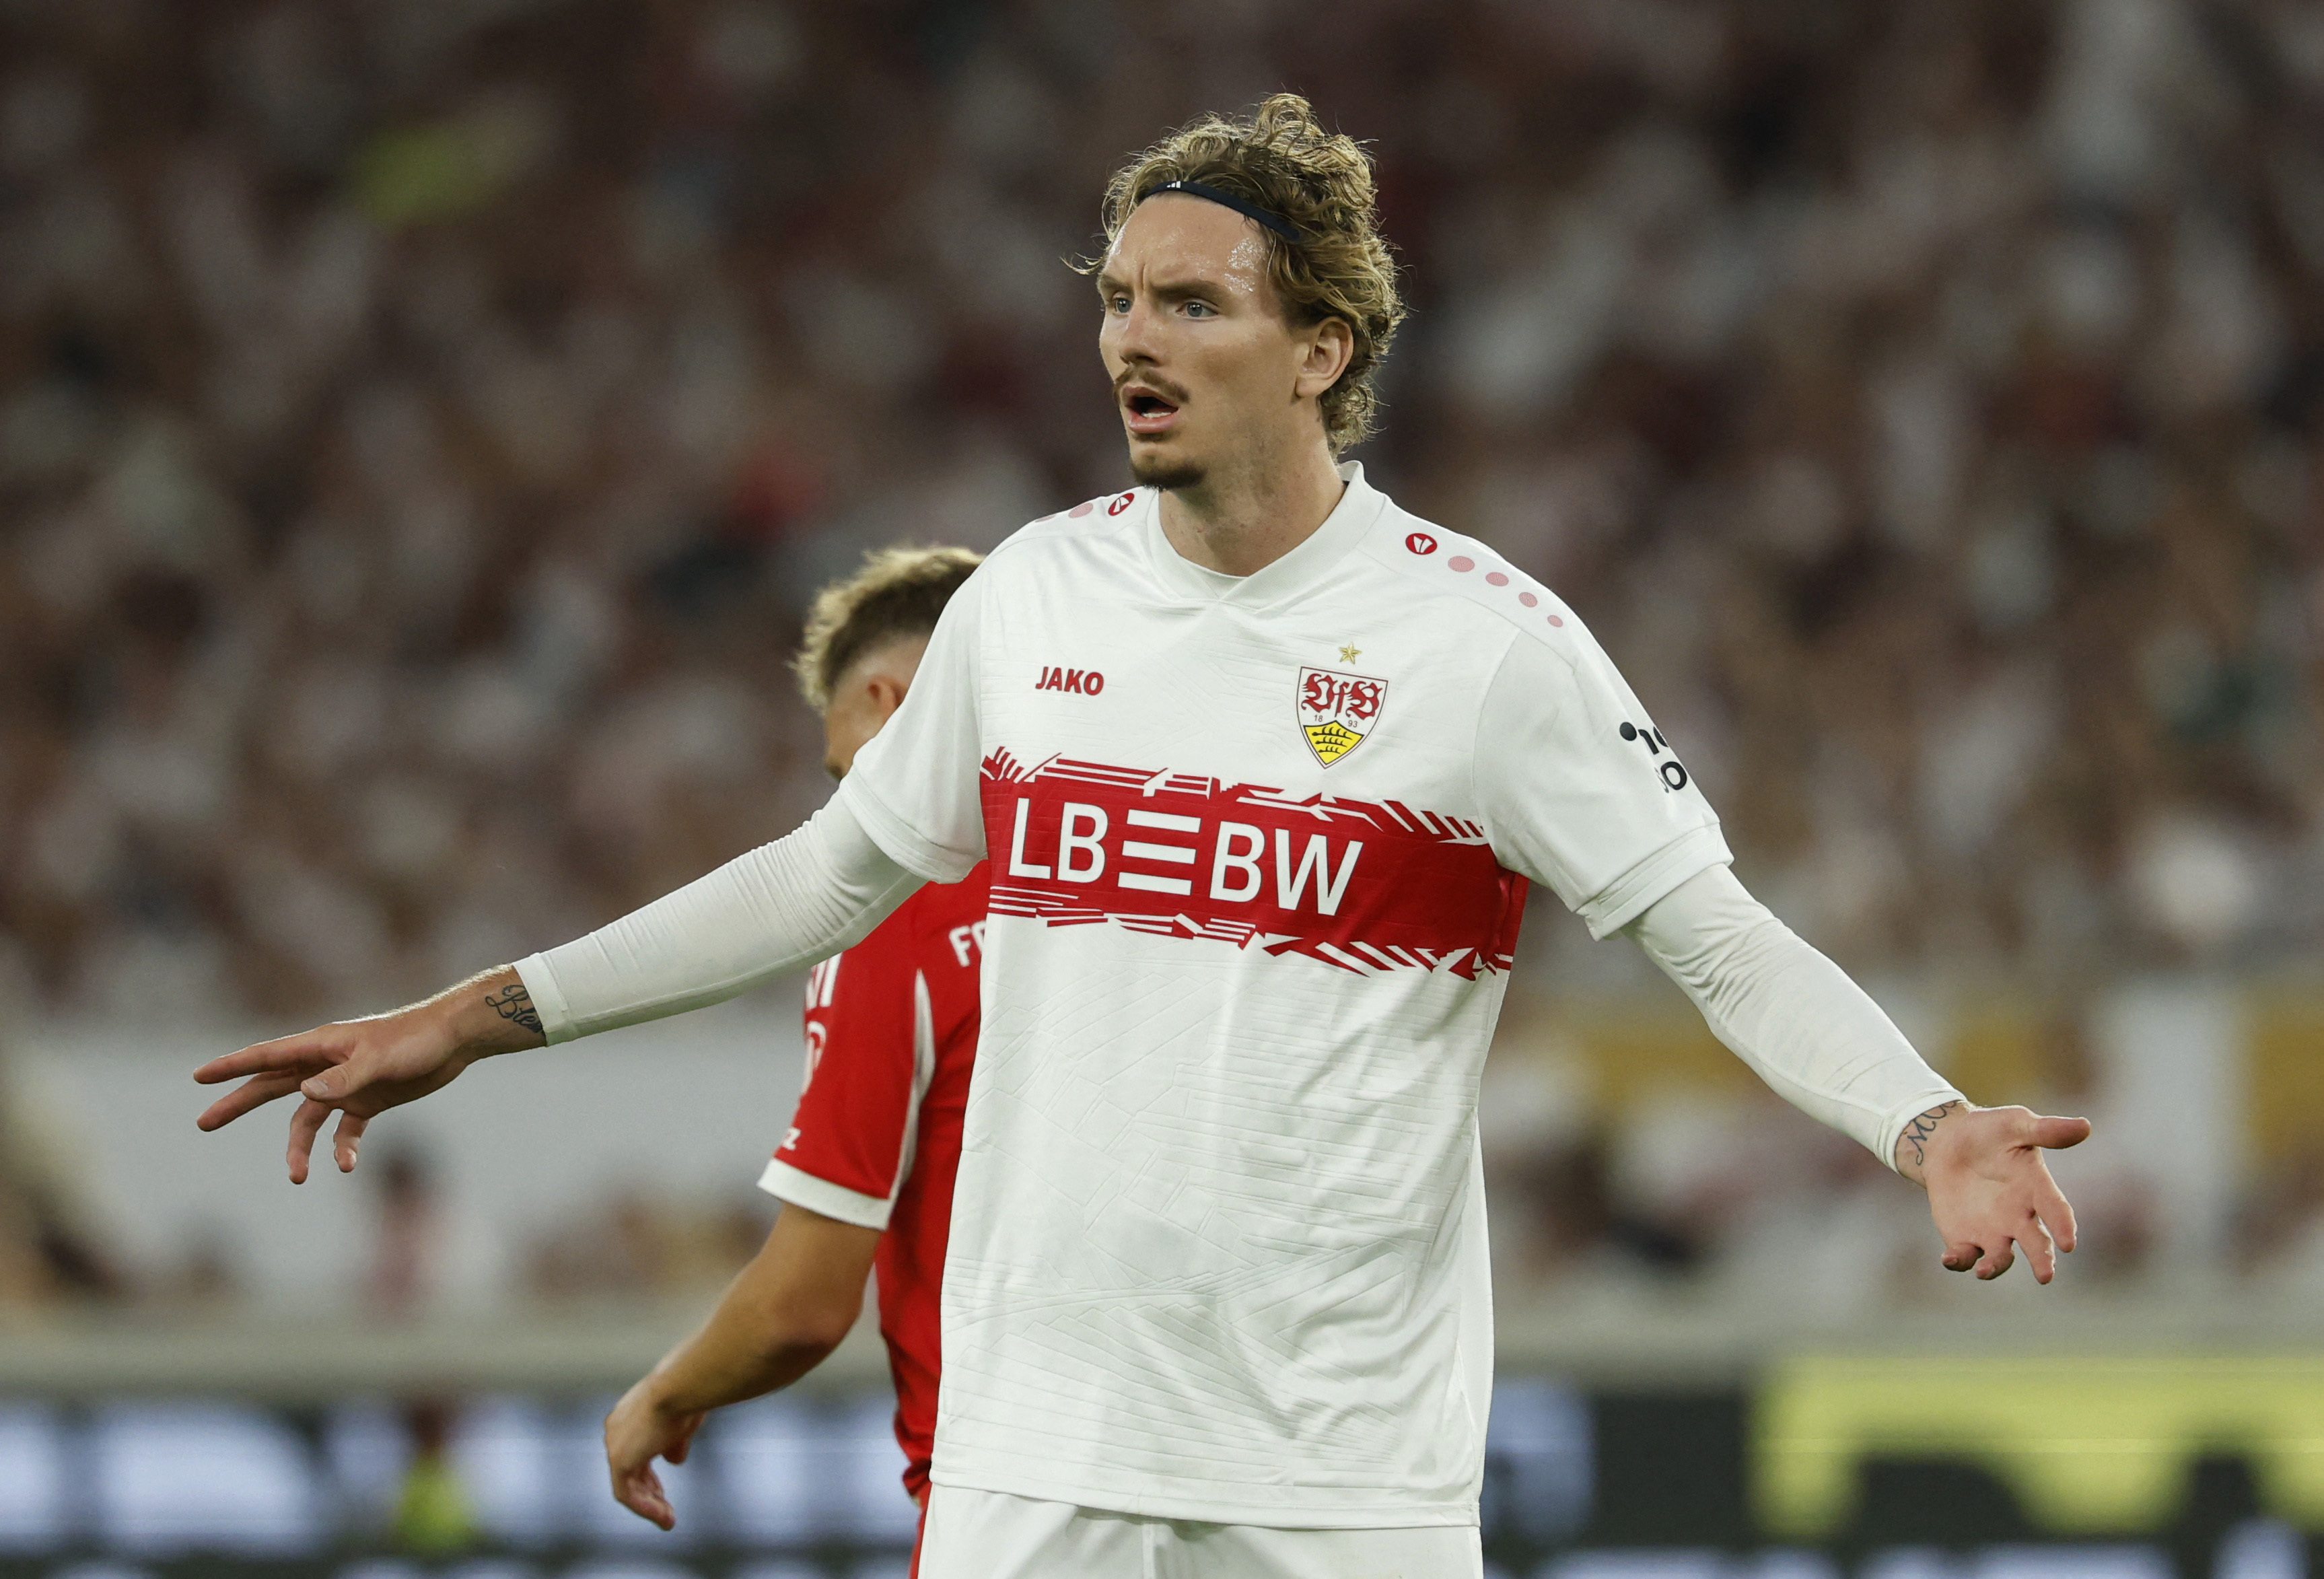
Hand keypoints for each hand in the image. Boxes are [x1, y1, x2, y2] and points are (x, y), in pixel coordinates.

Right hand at [192, 967, 543, 1182]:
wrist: (454, 1040)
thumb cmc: (415, 1040)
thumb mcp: (378, 1059)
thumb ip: (343, 1078)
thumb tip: (306, 1093)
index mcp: (320, 1046)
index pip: (266, 1056)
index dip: (231, 1067)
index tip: (198, 1077)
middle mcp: (325, 1065)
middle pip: (271, 1087)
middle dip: (238, 1104)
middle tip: (203, 1123)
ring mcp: (345, 1085)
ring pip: (307, 1119)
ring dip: (298, 1148)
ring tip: (297, 1177)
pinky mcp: (368, 1102)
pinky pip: (344, 1132)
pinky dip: (341, 1150)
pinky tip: (345, 1167)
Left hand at [605, 1378, 702, 1530]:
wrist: (679, 1388)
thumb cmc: (685, 1396)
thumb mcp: (681, 1423)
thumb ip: (673, 1443)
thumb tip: (674, 1461)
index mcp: (627, 1417)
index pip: (634, 1452)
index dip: (648, 1475)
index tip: (662, 1491)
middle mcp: (615, 1430)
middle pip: (628, 1471)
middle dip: (648, 1492)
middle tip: (665, 1510)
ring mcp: (614, 1445)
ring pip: (627, 1485)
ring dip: (648, 1505)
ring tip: (668, 1520)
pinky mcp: (619, 1460)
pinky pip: (626, 1494)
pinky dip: (644, 1507)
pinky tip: (663, 1516)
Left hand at [1895, 1100, 2089, 1281]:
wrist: (1948, 1142)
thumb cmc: (1990, 1132)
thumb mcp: (2016, 1123)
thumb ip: (2046, 1130)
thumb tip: (2085, 1125)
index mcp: (2037, 1189)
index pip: (2056, 1210)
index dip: (2064, 1226)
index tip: (2069, 1243)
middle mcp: (2020, 1217)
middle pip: (2035, 1244)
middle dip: (2041, 1260)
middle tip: (2045, 1276)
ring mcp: (1993, 1231)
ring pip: (2000, 1258)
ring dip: (1995, 1267)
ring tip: (1985, 1270)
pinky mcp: (1964, 1238)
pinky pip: (1964, 1256)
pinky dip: (1959, 1261)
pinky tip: (1950, 1259)